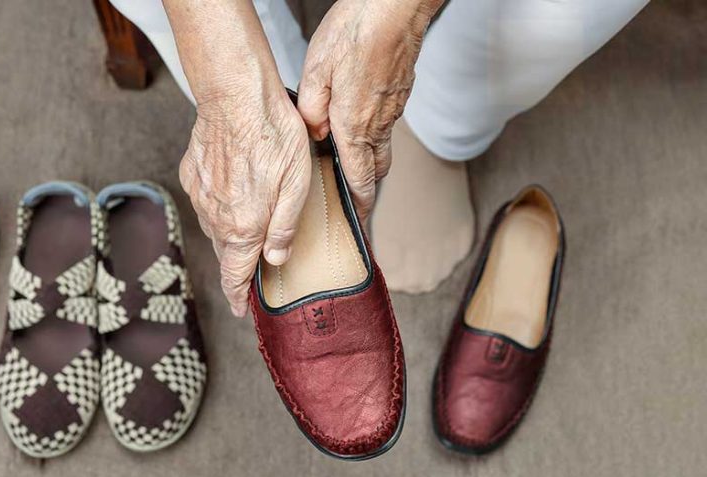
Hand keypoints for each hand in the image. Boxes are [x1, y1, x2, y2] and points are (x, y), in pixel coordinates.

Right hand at [179, 89, 310, 316]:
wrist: (236, 97)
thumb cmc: (273, 137)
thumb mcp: (296, 187)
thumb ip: (284, 228)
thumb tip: (277, 259)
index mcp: (243, 227)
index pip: (235, 276)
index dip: (238, 297)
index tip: (241, 310)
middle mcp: (215, 218)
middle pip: (227, 254)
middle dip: (239, 265)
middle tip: (253, 268)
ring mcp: (200, 197)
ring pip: (216, 228)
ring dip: (231, 234)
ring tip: (249, 225)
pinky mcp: (192, 176)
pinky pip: (206, 203)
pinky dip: (220, 207)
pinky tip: (234, 192)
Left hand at [298, 0, 438, 221]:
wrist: (396, 8)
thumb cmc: (357, 33)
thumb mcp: (316, 71)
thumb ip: (311, 110)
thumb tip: (313, 133)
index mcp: (355, 125)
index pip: (360, 179)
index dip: (358, 205)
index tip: (356, 222)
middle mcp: (379, 123)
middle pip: (377, 170)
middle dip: (365, 189)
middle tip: (354, 199)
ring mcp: (393, 109)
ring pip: (382, 147)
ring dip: (369, 162)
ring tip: (353, 165)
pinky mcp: (399, 93)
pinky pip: (386, 124)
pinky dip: (374, 134)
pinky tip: (360, 122)